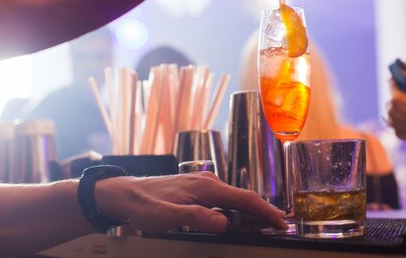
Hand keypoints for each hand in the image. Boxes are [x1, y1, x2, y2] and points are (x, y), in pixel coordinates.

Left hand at [96, 172, 286, 232]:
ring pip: (235, 197)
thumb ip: (196, 218)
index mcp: (206, 187)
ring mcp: (204, 184)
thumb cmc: (144, 204)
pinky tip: (241, 215)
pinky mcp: (198, 189)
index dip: (265, 211)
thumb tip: (224, 222)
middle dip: (264, 210)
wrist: (125, 193)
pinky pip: (226, 198)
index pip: (244, 199)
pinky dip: (239, 207)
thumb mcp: (167, 216)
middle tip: (280, 225)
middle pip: (244, 196)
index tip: (280, 222)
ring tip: (266, 221)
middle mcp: (208, 182)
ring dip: (252, 209)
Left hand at [387, 64, 405, 146]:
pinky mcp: (397, 133)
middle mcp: (390, 112)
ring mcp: (393, 124)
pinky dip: (403, 120)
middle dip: (400, 95)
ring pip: (393, 111)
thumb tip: (403, 66)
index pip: (391, 83)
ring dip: (400, 108)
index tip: (403, 79)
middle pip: (392, 98)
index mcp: (396, 99)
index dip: (398, 79)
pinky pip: (397, 123)